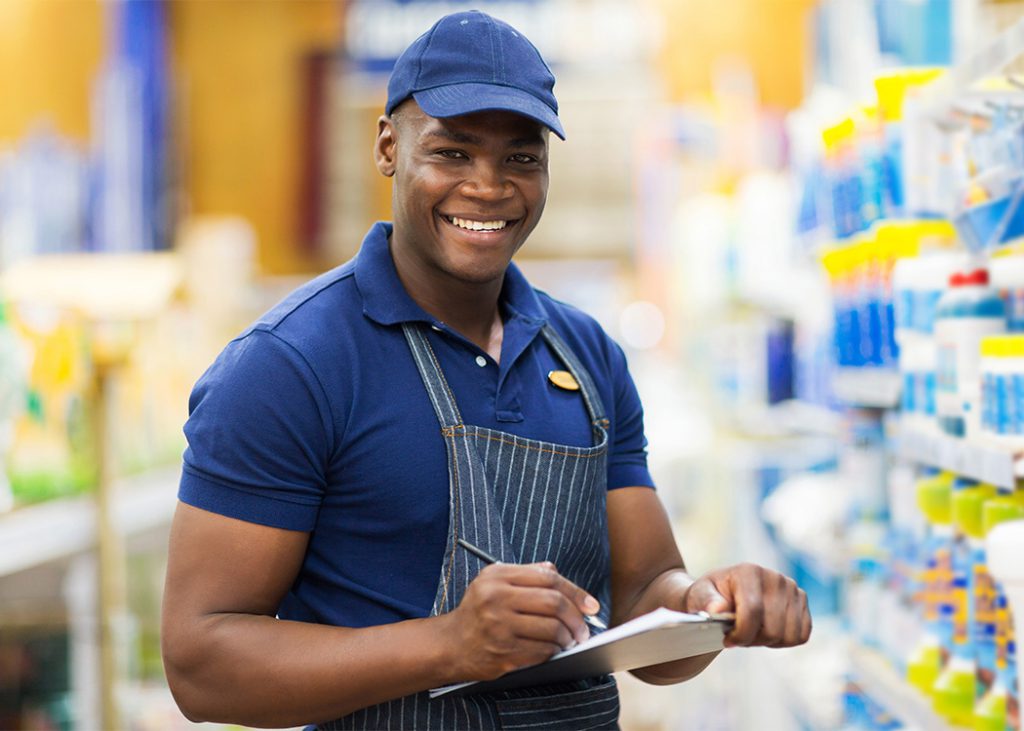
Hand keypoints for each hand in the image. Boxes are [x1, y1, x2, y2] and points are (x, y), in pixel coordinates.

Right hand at [443, 562, 598, 680]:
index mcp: (498, 576)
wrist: (450, 645)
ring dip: (568, 637)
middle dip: (576, 618)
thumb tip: (557, 573)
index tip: (591, 605)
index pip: (548, 578)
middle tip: (584, 628)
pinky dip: (555, 651)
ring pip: (552, 630)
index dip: (575, 592)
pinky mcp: (503, 653)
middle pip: (553, 603)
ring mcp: (499, 627)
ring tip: (570, 639)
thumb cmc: (478, 611)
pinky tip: (554, 650)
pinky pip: (543, 651)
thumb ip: (526, 573)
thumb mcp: (494, 581)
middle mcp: (496, 598)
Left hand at [680, 563, 810, 647]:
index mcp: (749, 572)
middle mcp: (775, 577)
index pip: (753, 611)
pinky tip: (766, 630)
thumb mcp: (699, 595)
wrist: (724, 592)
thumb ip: (706, 602)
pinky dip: (784, 640)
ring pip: (789, 635)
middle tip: (738, 636)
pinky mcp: (802, 601)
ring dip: (768, 641)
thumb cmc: (710, 596)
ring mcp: (792, 588)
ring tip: (751, 631)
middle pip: (773, 628)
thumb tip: (717, 610)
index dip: (741, 634)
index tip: (727, 640)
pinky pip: (801, 635)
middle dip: (752, 639)